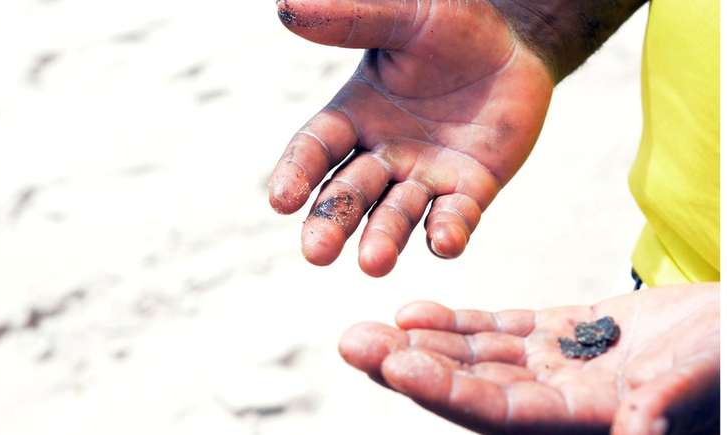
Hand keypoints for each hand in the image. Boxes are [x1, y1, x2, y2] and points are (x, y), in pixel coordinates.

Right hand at [268, 0, 552, 275]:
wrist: (515, 46)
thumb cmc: (453, 27)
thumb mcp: (406, 16)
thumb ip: (354, 18)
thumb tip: (286, 8)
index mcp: (355, 115)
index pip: (316, 148)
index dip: (298, 172)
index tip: (282, 200)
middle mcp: (383, 154)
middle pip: (349, 193)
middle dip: (332, 221)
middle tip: (317, 252)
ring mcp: (425, 176)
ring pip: (396, 215)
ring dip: (383, 239)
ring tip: (374, 264)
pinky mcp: (469, 191)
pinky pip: (455, 217)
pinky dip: (447, 232)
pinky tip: (444, 241)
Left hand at [339, 284, 718, 433]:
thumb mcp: (703, 378)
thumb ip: (662, 406)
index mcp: (589, 420)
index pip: (501, 413)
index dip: (446, 392)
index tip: (395, 364)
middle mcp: (563, 401)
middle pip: (470, 387)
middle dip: (409, 366)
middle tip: (352, 342)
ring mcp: (562, 366)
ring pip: (477, 356)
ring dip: (421, 342)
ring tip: (368, 325)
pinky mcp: (569, 334)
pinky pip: (503, 330)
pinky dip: (459, 324)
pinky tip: (415, 312)